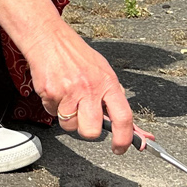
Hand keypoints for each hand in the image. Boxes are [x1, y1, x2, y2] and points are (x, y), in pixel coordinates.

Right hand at [24, 22, 134, 153]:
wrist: (49, 38)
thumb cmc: (77, 56)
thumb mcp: (104, 73)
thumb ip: (116, 100)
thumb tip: (137, 130)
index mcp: (108, 83)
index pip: (123, 117)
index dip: (125, 138)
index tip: (121, 148)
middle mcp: (90, 88)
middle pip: (92, 131)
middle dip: (87, 130)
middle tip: (84, 117)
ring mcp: (69, 91)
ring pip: (70, 126)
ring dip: (68, 117)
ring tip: (68, 97)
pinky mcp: (50, 93)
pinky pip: (52, 113)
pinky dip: (54, 106)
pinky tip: (57, 90)